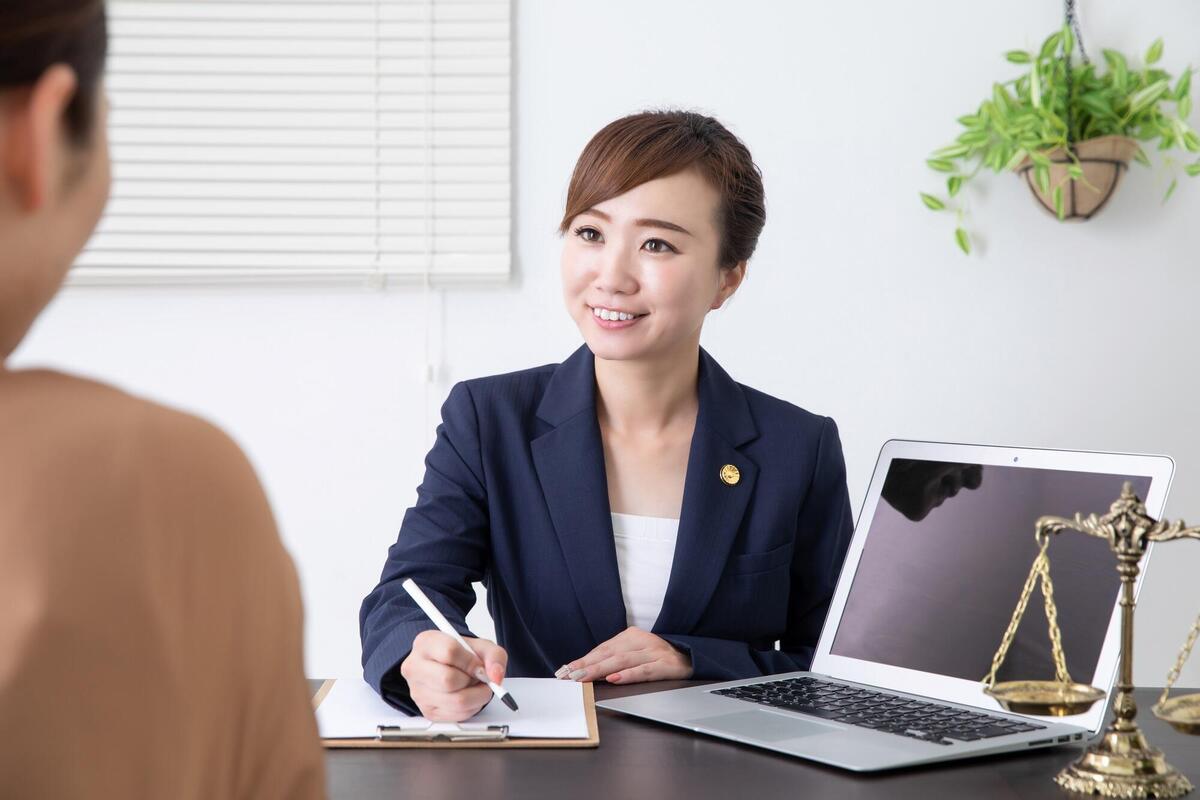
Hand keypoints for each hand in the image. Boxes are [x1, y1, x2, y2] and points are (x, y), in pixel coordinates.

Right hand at [400, 630, 507, 721]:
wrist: (450, 666)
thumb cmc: (462, 655)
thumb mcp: (481, 646)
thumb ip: (494, 656)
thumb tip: (495, 676)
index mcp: (426, 643)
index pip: (449, 652)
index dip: (471, 662)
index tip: (479, 666)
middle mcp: (415, 667)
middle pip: (449, 680)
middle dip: (472, 681)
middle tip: (478, 678)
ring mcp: (418, 691)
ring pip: (456, 701)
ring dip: (475, 696)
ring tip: (474, 686)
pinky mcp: (427, 711)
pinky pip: (457, 715)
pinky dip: (471, 707)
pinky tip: (468, 696)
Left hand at [560, 627, 692, 683]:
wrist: (691, 658)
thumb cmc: (658, 658)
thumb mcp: (636, 653)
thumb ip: (614, 659)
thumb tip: (585, 670)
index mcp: (632, 636)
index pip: (603, 648)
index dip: (583, 659)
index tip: (565, 669)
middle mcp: (642, 641)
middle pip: (609, 654)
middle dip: (586, 665)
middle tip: (569, 675)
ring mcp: (654, 653)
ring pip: (623, 661)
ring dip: (600, 670)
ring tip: (584, 677)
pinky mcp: (665, 666)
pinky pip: (644, 670)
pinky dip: (628, 675)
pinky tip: (614, 679)